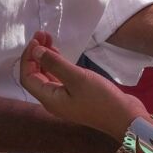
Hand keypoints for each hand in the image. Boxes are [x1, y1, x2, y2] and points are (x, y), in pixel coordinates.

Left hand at [19, 33, 144, 138]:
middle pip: (36, 75)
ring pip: (48, 75)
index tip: (36, 40)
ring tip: (48, 38)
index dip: (28, 57)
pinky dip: (57, 64)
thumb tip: (35, 51)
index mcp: (49, 99)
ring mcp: (65, 98)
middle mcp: (53, 100)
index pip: (28, 77)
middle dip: (36, 54)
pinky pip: (59, 77)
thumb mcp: (77, 78)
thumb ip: (55, 63)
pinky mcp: (76, 95)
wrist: (125, 117)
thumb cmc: (100, 99)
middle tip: (42, 34)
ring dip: (46, 57)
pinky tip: (59, 53)